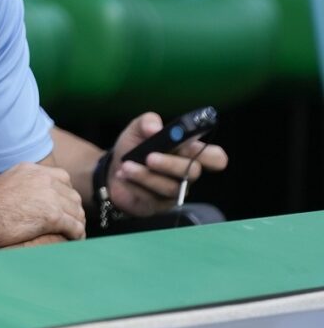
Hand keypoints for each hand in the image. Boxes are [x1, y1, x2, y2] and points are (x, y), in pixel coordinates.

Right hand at [0, 162, 85, 248]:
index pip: (62, 178)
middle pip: (72, 195)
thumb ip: (20, 186)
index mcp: (32, 170)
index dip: (65, 194)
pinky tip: (73, 242)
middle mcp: (43, 179)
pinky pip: (75, 227)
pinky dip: (77, 236)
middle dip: (73, 210)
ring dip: (76, 224)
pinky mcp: (53, 216)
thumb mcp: (5, 184)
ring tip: (73, 236)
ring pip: (77, 212)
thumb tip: (25, 199)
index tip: (63, 207)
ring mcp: (50, 196)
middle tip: (71, 224)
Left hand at [107, 112, 228, 216]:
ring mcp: (175, 191)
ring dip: (146, 176)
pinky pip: (153, 198)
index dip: (212, 156)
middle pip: (193, 172)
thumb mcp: (137, 129)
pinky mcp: (160, 205)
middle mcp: (186, 173)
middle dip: (170, 164)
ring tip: (126, 166)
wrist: (112, 171)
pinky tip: (123, 176)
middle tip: (149, 157)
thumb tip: (154, 127)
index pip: (215, 158)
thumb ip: (147, 121)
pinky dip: (135, 185)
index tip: (191, 146)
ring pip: (171, 187)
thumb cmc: (133, 148)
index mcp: (188, 152)